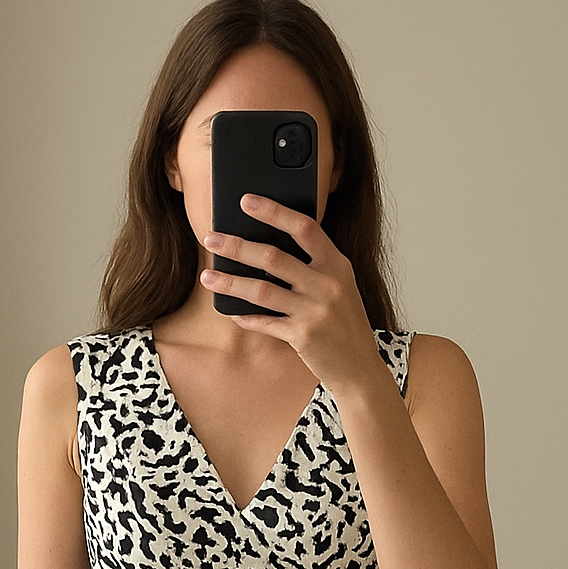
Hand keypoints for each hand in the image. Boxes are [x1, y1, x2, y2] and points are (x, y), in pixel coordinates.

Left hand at [200, 193, 386, 394]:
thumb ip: (314, 265)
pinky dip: (246, 317)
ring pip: (263, 291)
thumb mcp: (339, 285)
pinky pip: (266, 323)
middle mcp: (327, 285)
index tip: (246, 201)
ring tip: (208, 276)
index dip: (274, 212)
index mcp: (336, 264)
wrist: (359, 367)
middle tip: (211, 238)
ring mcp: (315, 312)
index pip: (304, 228)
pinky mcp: (303, 337)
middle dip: (238, 246)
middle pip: (274, 258)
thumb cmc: (344, 322)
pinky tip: (232, 312)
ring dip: (230, 283)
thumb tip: (267, 247)